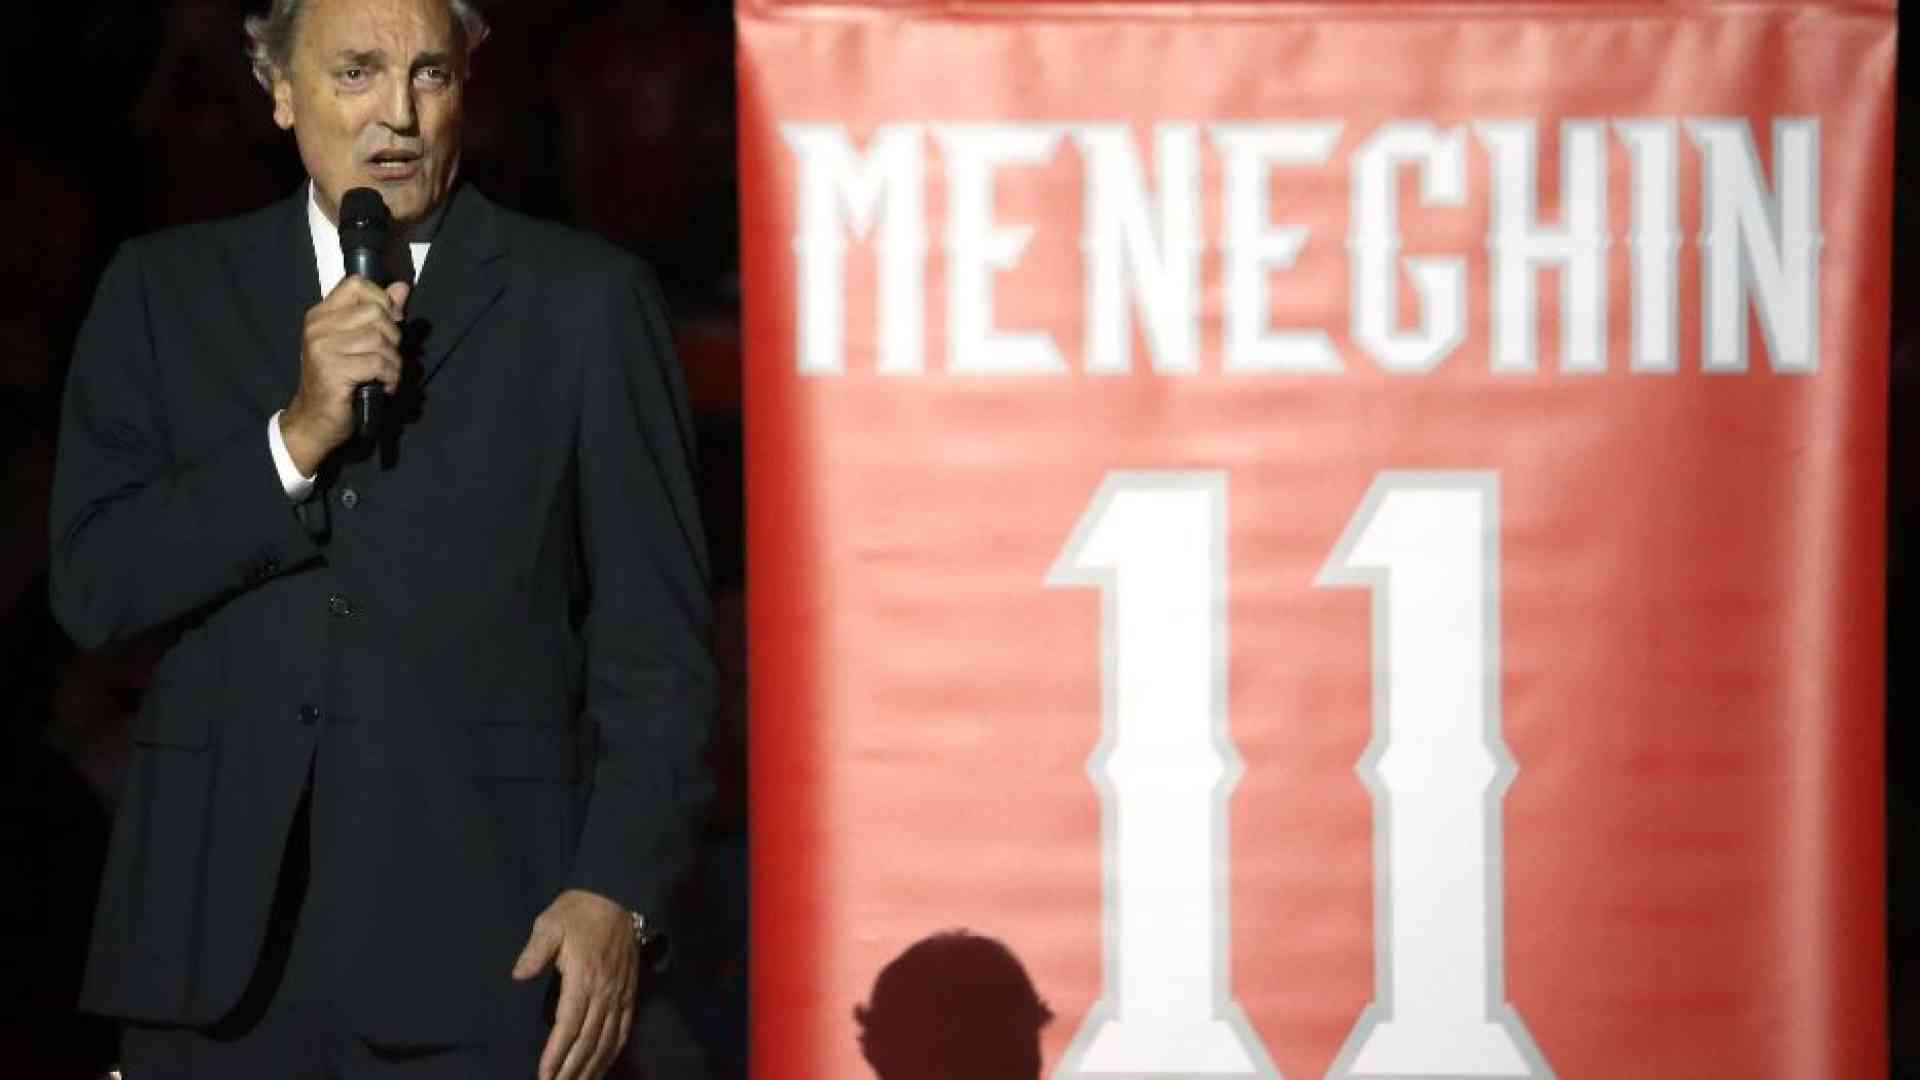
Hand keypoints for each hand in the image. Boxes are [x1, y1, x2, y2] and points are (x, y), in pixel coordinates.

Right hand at [279, 277, 409, 473]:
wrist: (314, 420)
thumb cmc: (339, 381)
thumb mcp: (357, 343)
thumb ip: (380, 313)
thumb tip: (402, 287)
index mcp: (321, 315)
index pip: (356, 284)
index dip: (382, 299)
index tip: (391, 321)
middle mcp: (318, 327)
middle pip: (375, 312)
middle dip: (393, 336)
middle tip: (387, 357)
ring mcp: (322, 348)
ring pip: (379, 339)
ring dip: (394, 361)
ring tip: (387, 374)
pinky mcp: (333, 371)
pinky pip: (377, 363)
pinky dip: (390, 377)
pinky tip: (384, 386)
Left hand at [511, 888, 637, 1079]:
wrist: (617, 896)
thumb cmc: (578, 911)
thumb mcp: (550, 923)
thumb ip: (535, 951)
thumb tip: (518, 975)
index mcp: (583, 977)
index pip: (568, 1025)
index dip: (556, 1053)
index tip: (544, 1075)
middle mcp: (604, 992)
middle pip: (588, 1040)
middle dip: (571, 1069)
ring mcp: (619, 994)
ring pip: (607, 1040)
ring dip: (592, 1067)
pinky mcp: (630, 993)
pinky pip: (623, 1029)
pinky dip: (613, 1052)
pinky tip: (603, 1065)